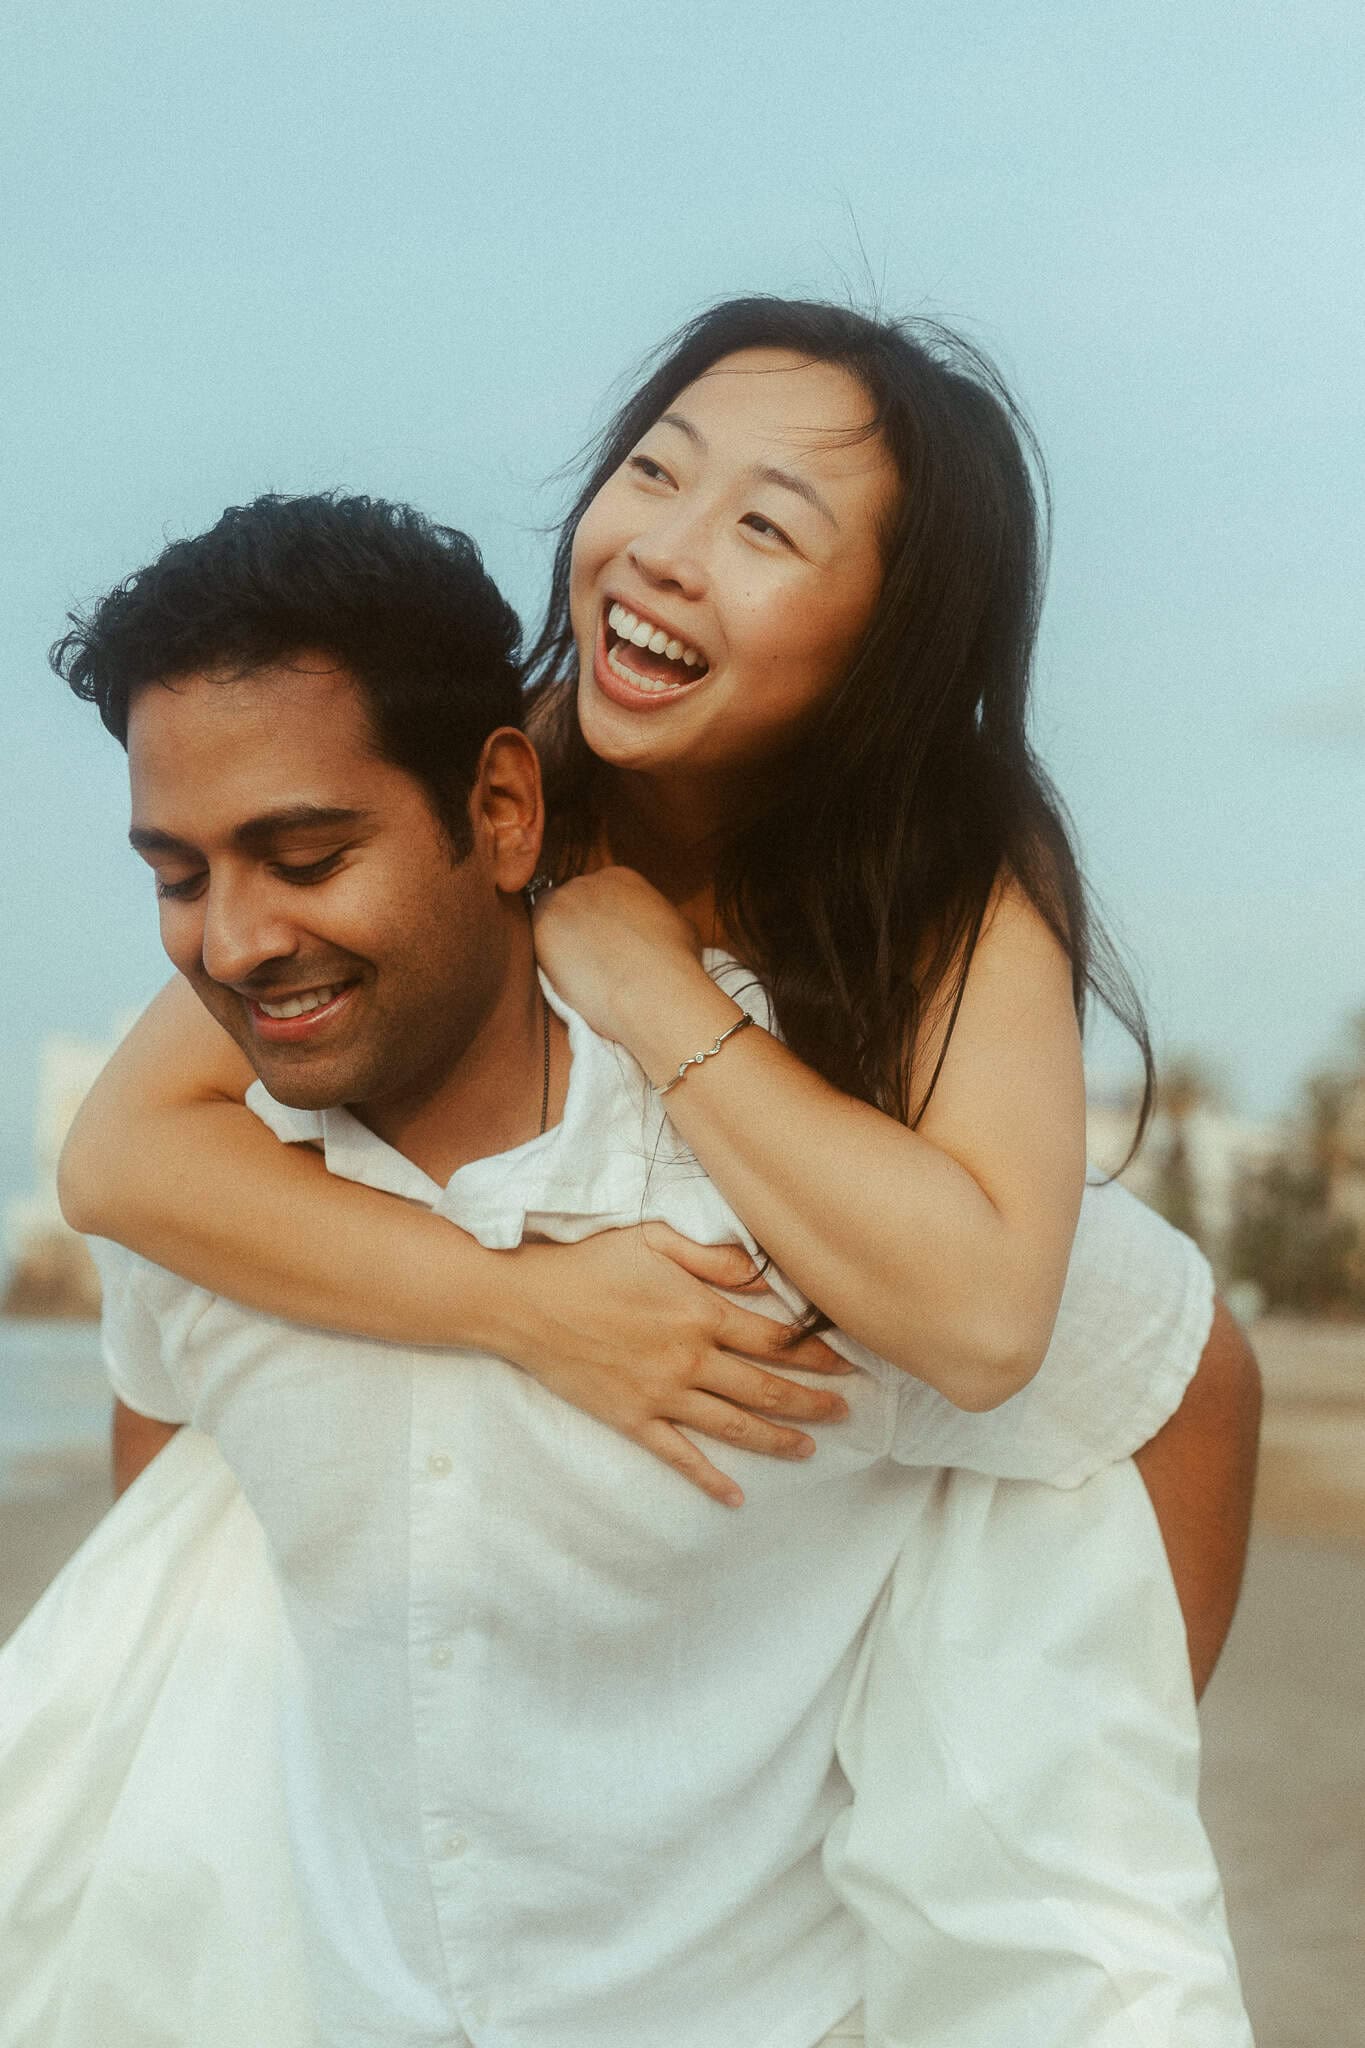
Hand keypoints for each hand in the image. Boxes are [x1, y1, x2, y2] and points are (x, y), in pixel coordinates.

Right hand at [490, 1223, 851, 1505]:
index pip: (775, 1338)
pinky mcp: (632, 1418)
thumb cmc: (589, 1261)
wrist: (525, 1300)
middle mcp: (690, 1358)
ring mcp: (662, 1393)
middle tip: (847, 1409)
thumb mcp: (655, 1238)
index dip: (815, 1352)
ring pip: (734, 1423)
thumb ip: (712, 1257)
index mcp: (701, 1311)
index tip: (847, 1361)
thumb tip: (761, 1272)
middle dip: (812, 1399)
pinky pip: (679, 1455)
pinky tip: (735, 1495)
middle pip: (766, 1386)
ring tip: (812, 1447)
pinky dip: (709, 1478)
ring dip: (778, 1438)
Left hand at [532, 867, 705, 1041]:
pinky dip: (548, 960)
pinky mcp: (543, 924)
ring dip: (560, 943)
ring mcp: (563, 899)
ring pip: (551, 921)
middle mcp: (589, 880)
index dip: (599, 921)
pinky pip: (537, 940)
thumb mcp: (678, 925)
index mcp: (621, 877)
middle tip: (588, 960)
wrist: (654, 987)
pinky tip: (567, 979)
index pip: (598, 894)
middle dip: (577, 929)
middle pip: (571, 903)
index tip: (604, 943)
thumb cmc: (675, 962)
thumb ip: (656, 917)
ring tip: (578, 974)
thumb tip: (656, 927)